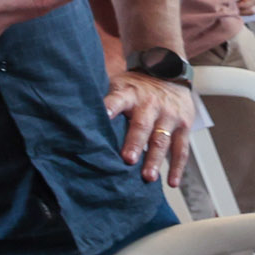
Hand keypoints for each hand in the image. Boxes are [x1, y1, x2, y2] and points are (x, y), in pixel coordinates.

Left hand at [105, 71, 197, 185]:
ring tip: (148, 177)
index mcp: (129, 94)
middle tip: (128, 159)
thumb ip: (103, 97)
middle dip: (135, 143)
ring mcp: (169, 116)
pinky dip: (178, 167)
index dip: (109, 109)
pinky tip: (172, 183)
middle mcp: (150, 105)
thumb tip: (71, 112)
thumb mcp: (118, 84)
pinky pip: (181, 149)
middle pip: (142, 125)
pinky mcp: (184, 126)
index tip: (103, 119)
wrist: (170, 72)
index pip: (117, 100)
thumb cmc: (137, 86)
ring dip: (155, 159)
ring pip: (162, 140)